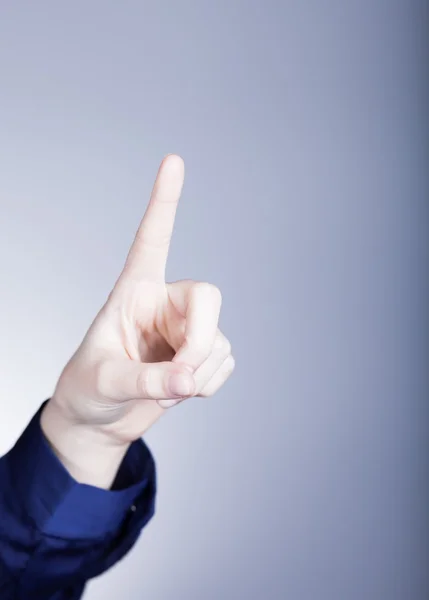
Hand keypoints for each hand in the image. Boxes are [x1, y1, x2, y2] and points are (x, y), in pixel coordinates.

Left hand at [41, 154, 234, 486]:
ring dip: (200, 373)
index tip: (174, 161)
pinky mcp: (202, 354)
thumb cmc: (88, 389)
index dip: (165, 203)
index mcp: (134, 291)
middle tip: (182, 379)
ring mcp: (186, 329)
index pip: (153, 239)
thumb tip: (188, 380)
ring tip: (167, 391)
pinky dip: (208, 384)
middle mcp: (165, 303)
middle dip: (200, 342)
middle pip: (207, 297)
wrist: (99, 420)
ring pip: (219, 340)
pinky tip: (183, 392)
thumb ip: (146, 381)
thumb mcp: (104, 383)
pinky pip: (225, 363)